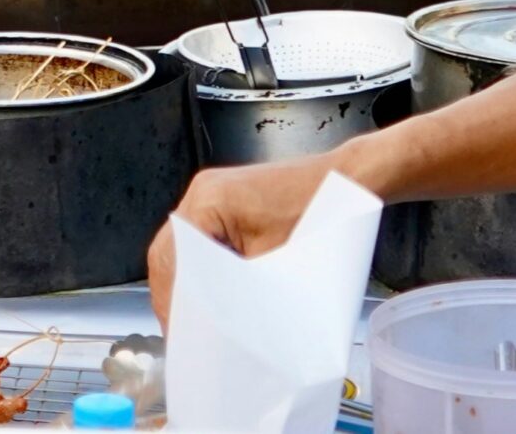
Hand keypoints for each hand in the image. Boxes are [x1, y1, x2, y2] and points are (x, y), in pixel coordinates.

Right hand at [147, 153, 346, 328]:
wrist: (346, 184)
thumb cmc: (317, 216)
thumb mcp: (272, 264)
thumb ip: (234, 291)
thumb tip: (214, 323)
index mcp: (207, 202)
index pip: (170, 258)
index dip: (171, 298)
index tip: (179, 331)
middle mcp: (202, 191)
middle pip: (169, 250)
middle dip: (173, 290)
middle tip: (182, 329)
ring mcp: (212, 191)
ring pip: (181, 243)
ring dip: (186, 277)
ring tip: (194, 314)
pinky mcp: (226, 199)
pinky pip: (201, 234)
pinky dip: (201, 263)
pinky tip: (212, 288)